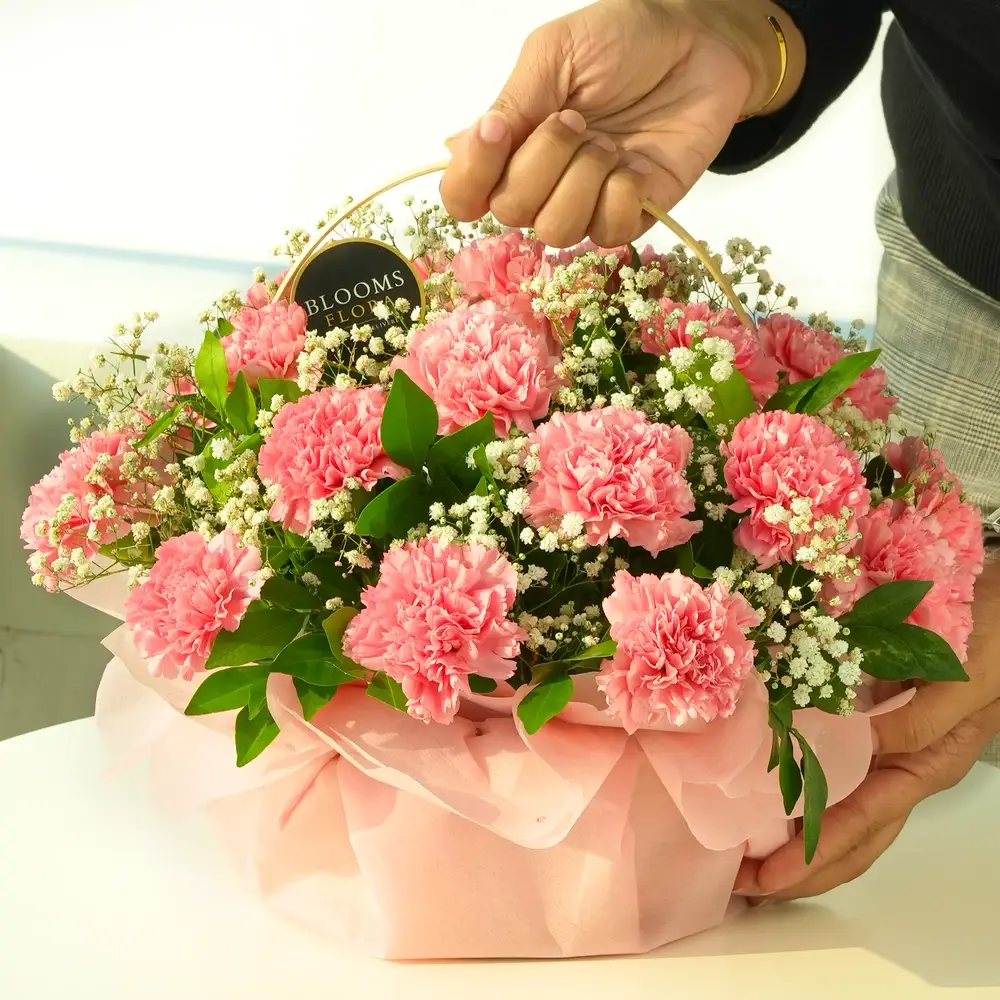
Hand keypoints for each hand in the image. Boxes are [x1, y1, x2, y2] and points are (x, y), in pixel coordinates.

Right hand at [440, 0, 803, 246]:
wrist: (698, 46)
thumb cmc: (623, 41)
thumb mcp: (554, 54)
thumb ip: (511, 104)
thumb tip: (460, 145)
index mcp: (511, 145)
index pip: (463, 195)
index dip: (469, 178)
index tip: (496, 133)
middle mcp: (540, 183)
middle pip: (510, 212)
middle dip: (542, 162)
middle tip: (577, 119)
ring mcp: (584, 204)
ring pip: (556, 230)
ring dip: (582, 179)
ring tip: (608, 143)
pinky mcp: (628, 217)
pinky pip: (605, 233)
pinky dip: (619, 196)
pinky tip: (633, 165)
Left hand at [736, 559, 999, 901]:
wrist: (999, 612)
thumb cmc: (991, 643)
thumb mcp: (963, 683)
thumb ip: (921, 719)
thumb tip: (868, 744)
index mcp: (924, 767)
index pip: (860, 826)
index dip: (813, 856)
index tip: (768, 877)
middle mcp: (902, 768)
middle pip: (849, 838)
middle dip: (798, 868)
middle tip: (742, 884)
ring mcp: (886, 749)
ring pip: (841, 812)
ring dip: (796, 839)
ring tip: (745, 855)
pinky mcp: (870, 722)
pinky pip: (834, 769)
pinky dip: (801, 789)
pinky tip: (764, 792)